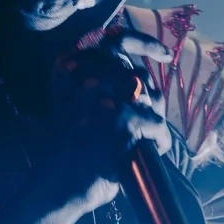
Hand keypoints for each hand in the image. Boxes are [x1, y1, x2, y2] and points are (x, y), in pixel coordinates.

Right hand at [48, 28, 172, 211]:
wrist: (59, 183)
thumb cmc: (69, 147)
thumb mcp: (71, 104)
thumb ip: (95, 81)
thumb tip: (137, 71)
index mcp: (73, 66)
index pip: (117, 40)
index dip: (145, 43)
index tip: (164, 54)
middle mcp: (89, 75)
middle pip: (140, 74)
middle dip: (150, 96)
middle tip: (149, 120)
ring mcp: (107, 96)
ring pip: (151, 100)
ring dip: (155, 120)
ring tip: (150, 139)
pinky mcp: (123, 121)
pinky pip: (156, 125)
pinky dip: (160, 139)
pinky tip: (155, 149)